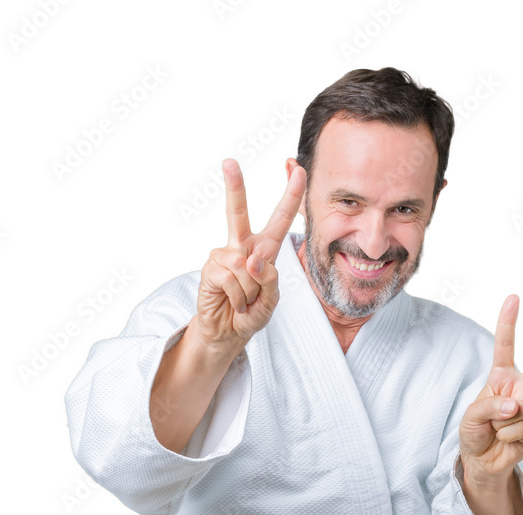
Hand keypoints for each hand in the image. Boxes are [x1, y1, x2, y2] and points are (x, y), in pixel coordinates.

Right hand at [191, 158, 305, 351]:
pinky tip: (234, 302)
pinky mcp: (211, 269)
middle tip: (229, 162)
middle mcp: (243, 246)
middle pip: (238, 212)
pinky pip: (232, 279)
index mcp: (265, 249)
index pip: (280, 218)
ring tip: (244, 301)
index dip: (291, 195)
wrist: (229, 331)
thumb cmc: (252, 312)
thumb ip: (269, 280)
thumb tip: (250, 260)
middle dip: (234, 186)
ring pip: (246, 267)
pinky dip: (238, 297)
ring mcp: (224, 256)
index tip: (298, 169)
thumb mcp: (272, 299)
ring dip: (250, 292)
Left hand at [458, 294, 522, 481]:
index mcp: (501, 378)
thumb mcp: (471, 417)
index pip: (505, 347)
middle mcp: (520, 389)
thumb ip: (489, 406)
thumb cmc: (474, 433)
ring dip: (502, 422)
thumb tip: (516, 406)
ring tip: (496, 430)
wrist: (481, 460)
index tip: (513, 297)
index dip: (508, 322)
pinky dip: (508, 436)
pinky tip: (505, 440)